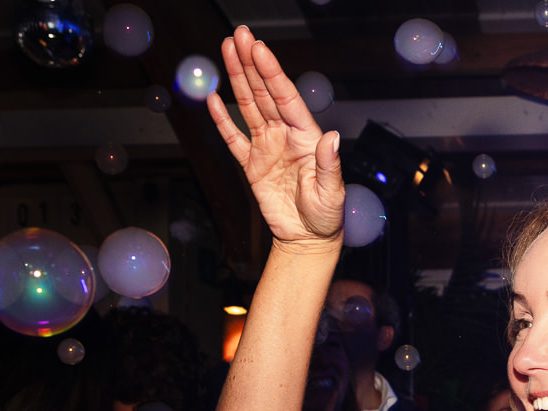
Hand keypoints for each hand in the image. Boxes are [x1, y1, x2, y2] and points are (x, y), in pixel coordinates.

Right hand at [206, 27, 343, 245]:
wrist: (308, 238)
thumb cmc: (327, 216)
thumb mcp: (332, 192)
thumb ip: (329, 163)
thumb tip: (333, 137)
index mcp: (306, 136)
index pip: (286, 97)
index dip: (271, 72)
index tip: (259, 48)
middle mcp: (286, 135)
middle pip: (265, 93)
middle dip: (251, 63)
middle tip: (239, 35)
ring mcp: (267, 147)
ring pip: (249, 106)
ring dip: (238, 79)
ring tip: (227, 50)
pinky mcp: (251, 164)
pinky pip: (233, 138)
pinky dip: (223, 119)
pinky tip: (215, 98)